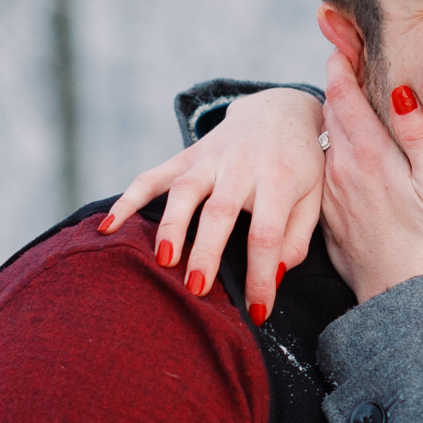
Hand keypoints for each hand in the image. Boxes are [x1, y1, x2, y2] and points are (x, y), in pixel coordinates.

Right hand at [100, 87, 323, 321]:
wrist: (280, 111)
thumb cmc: (300, 166)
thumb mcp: (313, 198)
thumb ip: (295, 239)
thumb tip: (275, 278)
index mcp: (279, 179)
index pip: (268, 233)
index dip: (261, 275)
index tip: (256, 312)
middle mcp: (241, 165)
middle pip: (220, 211)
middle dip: (206, 251)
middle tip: (196, 288)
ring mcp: (210, 158)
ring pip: (184, 190)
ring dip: (170, 225)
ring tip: (162, 260)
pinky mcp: (187, 156)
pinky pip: (152, 176)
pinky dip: (128, 200)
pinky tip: (109, 227)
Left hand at [318, 53, 422, 301]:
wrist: (398, 294)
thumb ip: (417, 135)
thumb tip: (400, 90)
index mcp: (369, 153)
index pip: (344, 93)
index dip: (340, 60)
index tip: (338, 36)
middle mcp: (341, 166)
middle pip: (330, 109)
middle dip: (335, 79)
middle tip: (340, 51)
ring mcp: (330, 190)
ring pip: (326, 138)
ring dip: (333, 113)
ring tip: (344, 94)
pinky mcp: (327, 211)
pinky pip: (324, 167)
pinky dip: (332, 147)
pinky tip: (346, 148)